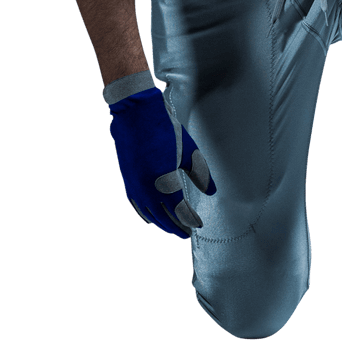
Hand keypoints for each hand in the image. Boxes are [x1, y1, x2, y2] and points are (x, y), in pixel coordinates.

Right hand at [107, 87, 215, 239]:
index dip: (190, 220)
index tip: (198, 224)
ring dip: (162, 223)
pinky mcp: (127, 181)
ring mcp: (134, 186)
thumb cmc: (164, 128)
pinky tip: (152, 217)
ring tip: (173, 227)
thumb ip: (201, 173)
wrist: (135, 113)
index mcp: (163, 182)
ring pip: (150, 214)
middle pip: (164, 217)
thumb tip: (211, 191)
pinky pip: (137, 205)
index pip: (179, 211)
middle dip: (176, 226)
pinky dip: (146, 214)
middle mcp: (146, 189)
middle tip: (187, 231)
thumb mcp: (188, 150)